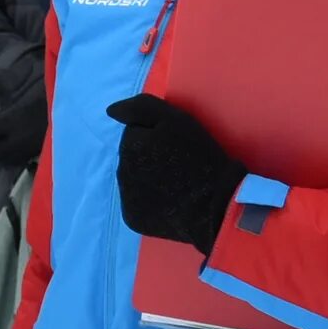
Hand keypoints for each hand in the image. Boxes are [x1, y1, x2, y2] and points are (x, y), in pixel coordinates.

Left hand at [0, 83, 47, 169]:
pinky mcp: (43, 152)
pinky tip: (0, 157)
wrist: (85, 98)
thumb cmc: (51, 83)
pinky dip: (3, 160)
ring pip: (5, 160)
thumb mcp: (20, 75)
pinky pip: (18, 160)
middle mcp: (23, 138)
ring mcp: (34, 148)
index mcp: (16, 118)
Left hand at [103, 93, 245, 254]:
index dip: (156, 134)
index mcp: (129, 146)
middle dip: (149, 156)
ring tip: (174, 183)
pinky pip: (136, 203)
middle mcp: (120, 172)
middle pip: (132, 156)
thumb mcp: (176, 120)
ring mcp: (125, 199)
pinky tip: (168, 201)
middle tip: (177, 163)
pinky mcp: (132, 220)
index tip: (175, 143)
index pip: (135, 132)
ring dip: (147, 177)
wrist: (217, 203)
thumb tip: (110, 110)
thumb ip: (141, 108)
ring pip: (132, 179)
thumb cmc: (200, 157)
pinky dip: (148, 201)